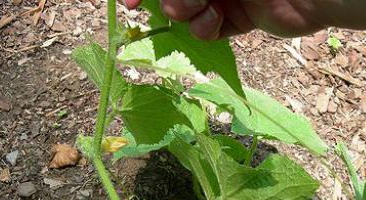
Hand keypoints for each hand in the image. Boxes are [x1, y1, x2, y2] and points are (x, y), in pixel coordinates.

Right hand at [123, 0, 330, 39]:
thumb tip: (162, 2)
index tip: (128, 2)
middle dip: (169, 0)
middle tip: (182, 4)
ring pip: (185, 12)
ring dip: (185, 14)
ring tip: (202, 9)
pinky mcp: (237, 19)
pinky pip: (207, 31)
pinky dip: (205, 30)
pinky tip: (216, 21)